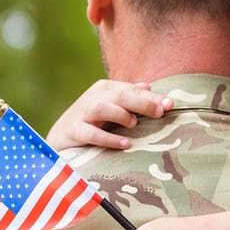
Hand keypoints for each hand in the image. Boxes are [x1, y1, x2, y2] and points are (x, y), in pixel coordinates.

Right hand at [47, 79, 172, 150]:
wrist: (59, 138)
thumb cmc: (91, 121)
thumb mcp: (110, 106)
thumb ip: (129, 96)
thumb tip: (149, 86)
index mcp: (105, 89)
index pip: (132, 90)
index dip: (152, 97)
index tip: (170, 104)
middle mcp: (94, 98)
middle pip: (120, 95)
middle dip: (142, 103)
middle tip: (160, 112)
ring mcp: (82, 114)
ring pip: (102, 108)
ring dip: (120, 114)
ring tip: (134, 124)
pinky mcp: (73, 132)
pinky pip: (91, 134)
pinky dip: (109, 138)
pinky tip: (125, 143)